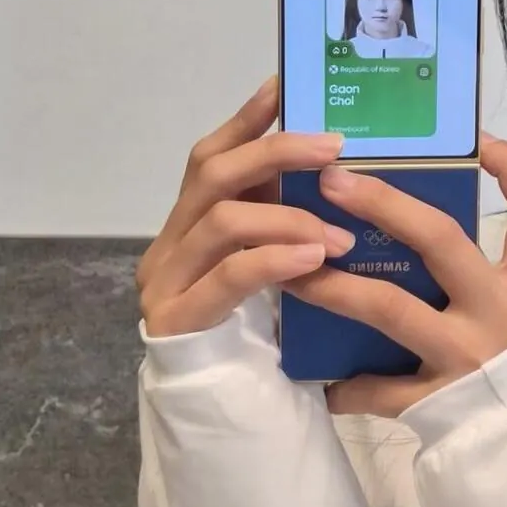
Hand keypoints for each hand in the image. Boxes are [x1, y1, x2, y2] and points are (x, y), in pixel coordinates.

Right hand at [137, 77, 356, 337]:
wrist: (229, 419)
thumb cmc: (260, 339)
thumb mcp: (274, 269)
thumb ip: (283, 221)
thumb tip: (335, 166)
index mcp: (189, 226)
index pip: (209, 156)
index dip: (246, 120)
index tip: (285, 87)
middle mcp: (168, 246)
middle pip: (212, 174)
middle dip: (275, 153)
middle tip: (334, 149)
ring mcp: (166, 283)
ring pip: (222, 223)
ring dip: (288, 219)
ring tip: (339, 233)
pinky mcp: (176, 322)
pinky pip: (226, 278)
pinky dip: (274, 261)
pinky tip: (313, 260)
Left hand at [285, 135, 506, 416]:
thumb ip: (479, 258)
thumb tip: (410, 199)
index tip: (478, 140)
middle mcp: (498, 311)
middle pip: (442, 241)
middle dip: (384, 205)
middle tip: (332, 180)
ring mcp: (465, 355)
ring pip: (392, 309)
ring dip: (334, 288)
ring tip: (287, 272)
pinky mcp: (436, 399)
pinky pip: (379, 388)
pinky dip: (346, 386)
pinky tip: (318, 382)